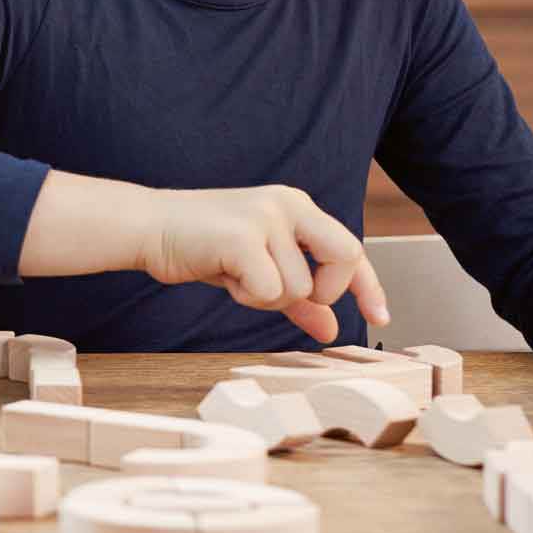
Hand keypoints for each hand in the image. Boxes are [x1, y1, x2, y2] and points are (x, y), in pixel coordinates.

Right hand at [140, 185, 389, 344]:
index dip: (368, 286)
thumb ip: (298, 297)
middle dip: (323, 290)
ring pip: (298, 287)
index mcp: (296, 206)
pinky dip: (247, 295)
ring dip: (267, 298)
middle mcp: (288, 204)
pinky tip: (224, 274)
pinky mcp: (242, 235)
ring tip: (236, 276)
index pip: (350, 248)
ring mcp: (266, 216)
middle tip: (289, 297)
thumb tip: (331, 329)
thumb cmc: (204, 246)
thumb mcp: (258, 270)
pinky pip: (269, 290)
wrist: (150, 227)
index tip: (382, 316)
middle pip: (345, 256)